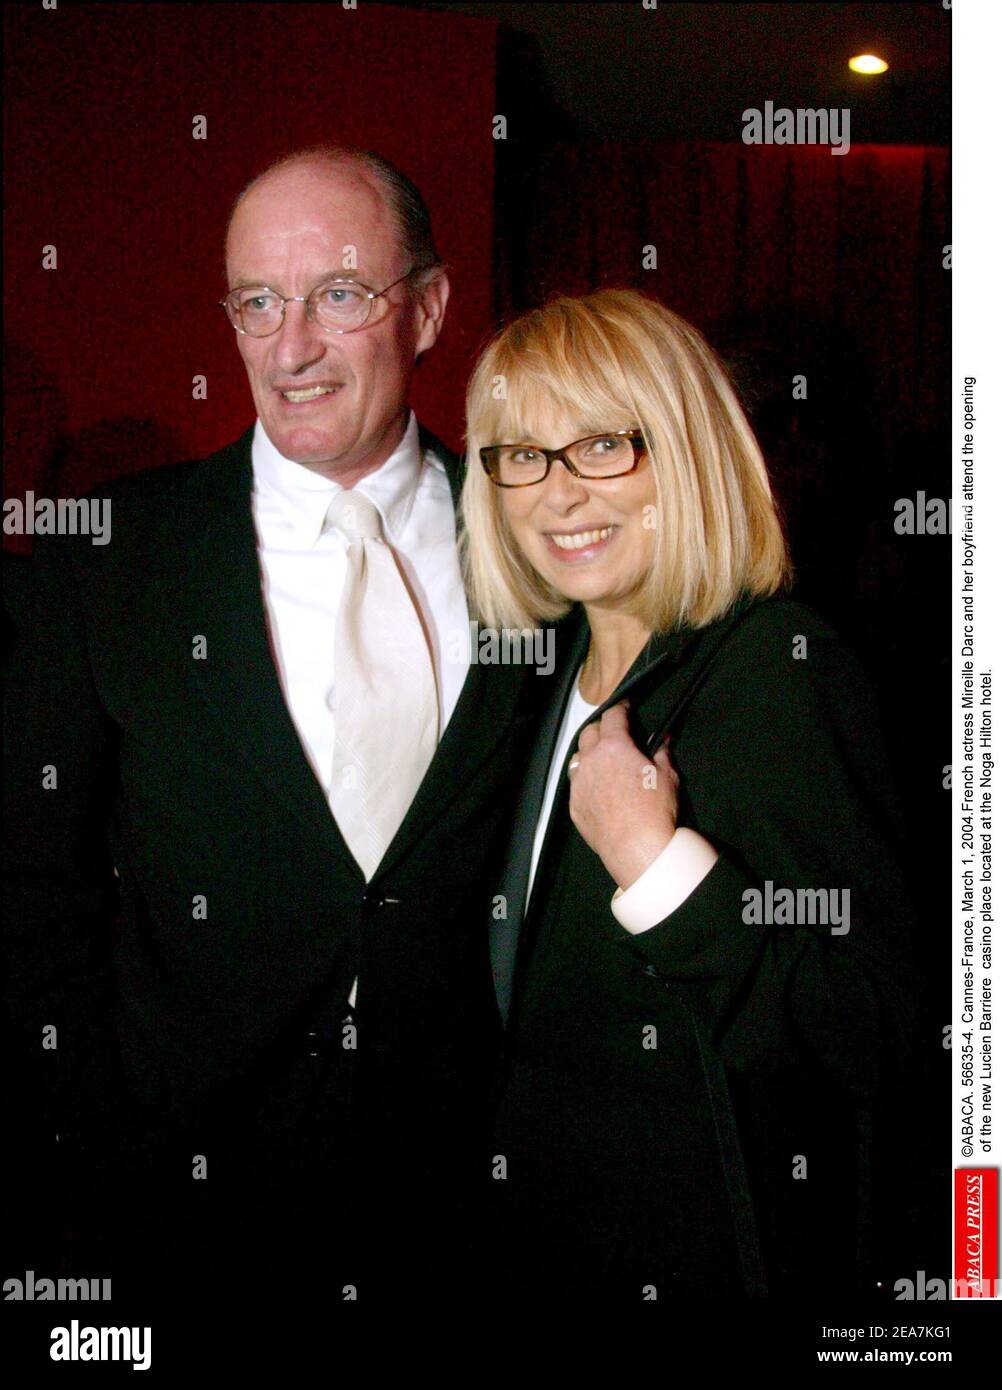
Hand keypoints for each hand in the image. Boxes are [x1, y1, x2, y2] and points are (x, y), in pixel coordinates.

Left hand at [567, 701, 678, 889]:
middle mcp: (591, 760)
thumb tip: (663, 740)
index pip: (612, 716)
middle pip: (589, 732)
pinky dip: (585, 778)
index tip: (625, 708)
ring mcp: (578, 783)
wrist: (636, 848)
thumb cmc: (655, 810)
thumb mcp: (668, 777)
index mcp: (614, 747)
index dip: (620, 708)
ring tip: (602, 758)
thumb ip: (662, 753)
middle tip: (615, 733)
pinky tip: (596, 786)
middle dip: (602, 728)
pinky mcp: (574, 805)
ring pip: (578, 757)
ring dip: (589, 752)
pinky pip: (575, 783)